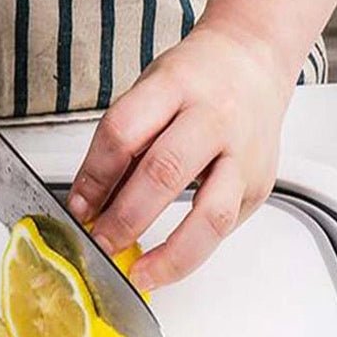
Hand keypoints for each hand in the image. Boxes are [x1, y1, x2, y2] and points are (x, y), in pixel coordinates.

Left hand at [67, 25, 292, 290]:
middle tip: (100, 245)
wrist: (255, 61)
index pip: (124, 132)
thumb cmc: (195, 80)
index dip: (95, 176)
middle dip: (125, 219)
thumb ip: (122, 144)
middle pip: (165, 172)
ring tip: (140, 275)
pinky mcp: (259, 185)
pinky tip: (166, 263)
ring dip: (170, 254)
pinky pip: (224, 228)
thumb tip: (89, 204)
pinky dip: (192, 252)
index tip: (78, 208)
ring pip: (211, 214)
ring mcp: (244, 155)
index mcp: (176, 86)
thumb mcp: (149, 92)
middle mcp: (215, 118)